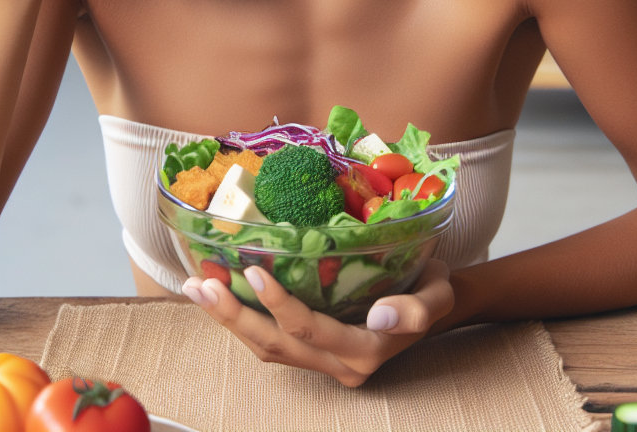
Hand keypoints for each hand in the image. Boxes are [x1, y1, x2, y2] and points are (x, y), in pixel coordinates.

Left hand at [182, 259, 454, 386]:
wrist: (434, 304)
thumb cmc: (433, 289)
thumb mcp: (439, 295)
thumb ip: (418, 309)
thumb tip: (382, 316)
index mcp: (364, 351)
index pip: (311, 330)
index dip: (279, 304)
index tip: (253, 270)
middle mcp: (339, 365)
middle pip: (276, 347)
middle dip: (234, 317)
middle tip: (202, 285)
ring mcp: (324, 363)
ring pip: (267, 349)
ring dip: (229, 320)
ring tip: (198, 288)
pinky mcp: (314, 351)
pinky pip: (272, 342)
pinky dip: (243, 320)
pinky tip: (220, 294)